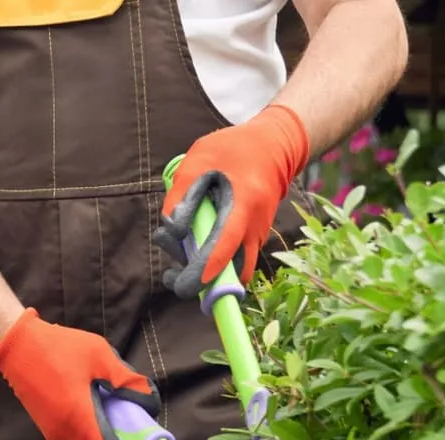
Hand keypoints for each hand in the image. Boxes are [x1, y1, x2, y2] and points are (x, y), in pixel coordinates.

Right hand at [0, 307, 158, 439]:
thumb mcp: (99, 355)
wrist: (16, 346)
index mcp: (80, 418)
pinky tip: (103, 426)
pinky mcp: (48, 430)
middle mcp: (66, 434)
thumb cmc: (58, 348)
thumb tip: (147, 400)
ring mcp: (54, 434)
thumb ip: (125, 379)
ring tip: (125, 435)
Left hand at [156, 104, 309, 297]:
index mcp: (243, 203)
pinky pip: (235, 259)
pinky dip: (216, 260)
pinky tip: (196, 241)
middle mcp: (256, 226)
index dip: (208, 267)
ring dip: (209, 273)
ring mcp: (259, 235)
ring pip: (235, 269)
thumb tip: (171, 232)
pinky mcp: (256, 238)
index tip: (190, 285)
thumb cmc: (233, 150)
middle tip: (172, 277)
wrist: (273, 149)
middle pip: (234, 271)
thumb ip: (181, 194)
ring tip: (179, 257)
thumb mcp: (199, 160)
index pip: (226, 243)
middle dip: (205, 283)